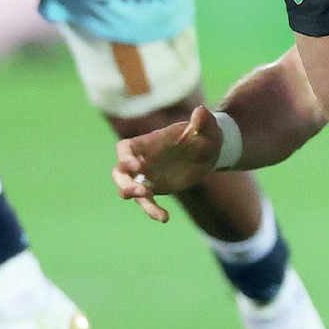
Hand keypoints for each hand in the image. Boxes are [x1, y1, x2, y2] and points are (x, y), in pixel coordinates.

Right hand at [112, 105, 224, 222]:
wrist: (209, 150)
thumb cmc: (205, 134)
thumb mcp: (207, 128)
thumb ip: (203, 121)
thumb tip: (201, 111)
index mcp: (150, 142)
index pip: (125, 148)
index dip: (124, 157)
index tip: (135, 166)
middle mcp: (144, 159)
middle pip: (119, 172)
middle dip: (124, 184)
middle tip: (141, 192)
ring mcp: (147, 175)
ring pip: (128, 190)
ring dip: (137, 200)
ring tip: (157, 212)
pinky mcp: (155, 187)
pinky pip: (146, 202)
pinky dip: (152, 211)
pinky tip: (165, 218)